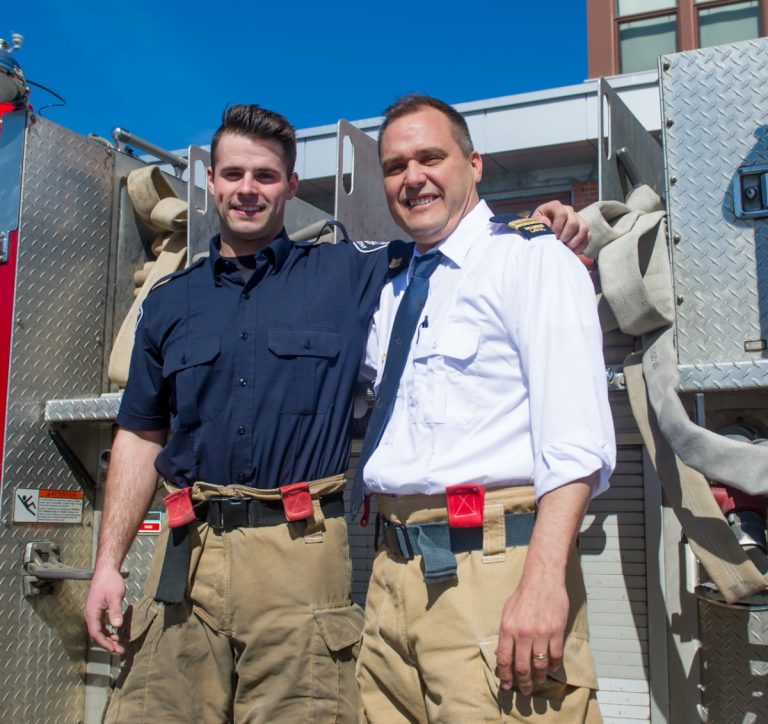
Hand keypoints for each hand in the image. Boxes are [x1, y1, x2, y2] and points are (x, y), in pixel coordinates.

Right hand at [84, 566, 126, 653]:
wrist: (106, 570)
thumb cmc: (110, 582)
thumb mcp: (115, 596)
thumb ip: (115, 611)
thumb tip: (117, 626)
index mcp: (92, 613)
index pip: (96, 634)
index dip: (105, 643)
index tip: (114, 649)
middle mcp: (90, 615)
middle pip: (97, 635)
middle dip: (107, 644)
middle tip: (120, 651)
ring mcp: (94, 613)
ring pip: (99, 631)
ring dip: (108, 639)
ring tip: (119, 645)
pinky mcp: (98, 610)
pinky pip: (101, 625)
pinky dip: (108, 631)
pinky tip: (116, 633)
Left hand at [494, 575, 568, 695]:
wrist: (542, 580)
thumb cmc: (523, 595)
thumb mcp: (507, 612)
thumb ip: (505, 634)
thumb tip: (502, 654)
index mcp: (508, 629)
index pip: (504, 659)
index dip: (505, 676)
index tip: (507, 686)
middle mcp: (523, 634)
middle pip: (522, 667)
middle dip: (523, 683)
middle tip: (525, 691)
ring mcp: (541, 634)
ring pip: (539, 665)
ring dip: (539, 677)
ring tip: (538, 682)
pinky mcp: (556, 632)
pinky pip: (555, 656)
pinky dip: (554, 665)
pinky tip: (552, 668)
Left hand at [533, 201, 589, 254]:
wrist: (542, 230)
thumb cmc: (538, 225)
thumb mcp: (534, 222)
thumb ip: (539, 222)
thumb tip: (548, 223)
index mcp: (556, 206)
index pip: (562, 214)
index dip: (558, 227)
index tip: (553, 236)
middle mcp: (569, 210)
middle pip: (574, 222)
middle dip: (566, 236)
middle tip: (559, 243)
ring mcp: (578, 219)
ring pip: (584, 228)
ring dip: (575, 241)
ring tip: (566, 247)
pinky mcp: (582, 229)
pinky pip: (588, 236)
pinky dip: (581, 245)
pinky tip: (572, 250)